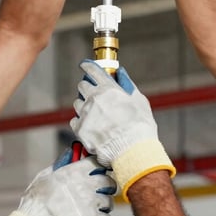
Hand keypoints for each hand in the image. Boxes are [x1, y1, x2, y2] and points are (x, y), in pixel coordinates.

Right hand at [0, 151, 114, 215]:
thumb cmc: (35, 203)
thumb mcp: (44, 177)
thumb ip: (59, 164)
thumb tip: (70, 153)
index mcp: (73, 172)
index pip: (96, 164)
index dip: (100, 169)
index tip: (100, 173)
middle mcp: (84, 185)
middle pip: (108, 182)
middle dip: (107, 187)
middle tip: (102, 193)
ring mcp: (90, 202)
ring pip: (108, 201)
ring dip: (104, 206)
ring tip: (97, 210)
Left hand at [70, 60, 174, 199]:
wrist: (132, 150)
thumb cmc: (140, 126)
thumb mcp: (139, 101)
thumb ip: (128, 86)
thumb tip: (121, 74)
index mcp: (109, 89)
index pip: (93, 70)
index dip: (87, 66)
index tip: (84, 65)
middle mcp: (94, 98)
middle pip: (82, 86)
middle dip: (86, 87)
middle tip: (93, 93)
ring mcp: (86, 114)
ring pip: (77, 103)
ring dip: (84, 105)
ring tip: (94, 113)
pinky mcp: (80, 129)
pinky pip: (75, 120)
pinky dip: (81, 121)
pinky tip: (90, 126)